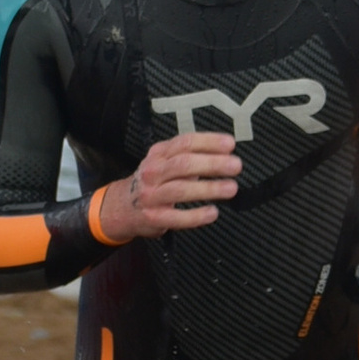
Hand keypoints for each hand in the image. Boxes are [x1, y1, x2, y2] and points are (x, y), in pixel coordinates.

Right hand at [96, 133, 241, 239]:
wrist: (122, 207)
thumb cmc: (153, 183)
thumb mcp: (164, 162)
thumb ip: (189, 156)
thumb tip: (224, 154)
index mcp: (158, 154)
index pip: (185, 142)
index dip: (209, 142)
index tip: (230, 144)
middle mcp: (153, 172)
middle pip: (184, 164)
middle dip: (212, 164)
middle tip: (235, 166)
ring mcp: (151, 195)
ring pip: (181, 189)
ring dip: (209, 188)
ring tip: (231, 188)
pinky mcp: (153, 217)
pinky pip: (177, 217)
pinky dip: (196, 216)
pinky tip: (212, 212)